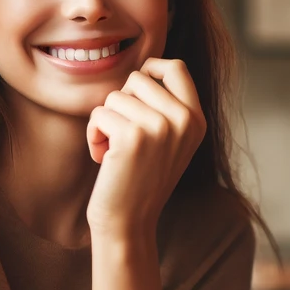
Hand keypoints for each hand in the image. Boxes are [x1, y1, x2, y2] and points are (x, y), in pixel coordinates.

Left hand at [85, 59, 205, 237]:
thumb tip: (146, 68)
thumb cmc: (140, 178)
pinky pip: (99, 114)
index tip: (135, 91)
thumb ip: (168, 107)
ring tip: (114, 150)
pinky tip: (103, 157)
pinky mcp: (133, 137)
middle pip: (138, 77)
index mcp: (197, 120)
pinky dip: (93, 134)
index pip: (177, 67)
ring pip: (115, 96)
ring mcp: (161, 127)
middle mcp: (184, 121)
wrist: (129, 222)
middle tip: (124, 133)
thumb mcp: (169, 140)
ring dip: (105, 121)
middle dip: (121, 101)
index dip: (151, 68)